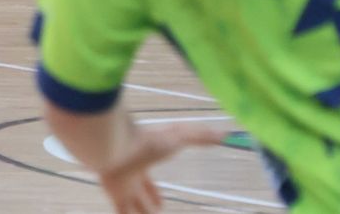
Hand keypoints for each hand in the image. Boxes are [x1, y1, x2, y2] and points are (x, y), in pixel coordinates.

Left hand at [92, 123, 225, 213]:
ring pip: (131, 207)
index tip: (161, 204)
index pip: (147, 180)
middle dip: (144, 205)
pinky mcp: (114, 196)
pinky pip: (123, 213)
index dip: (153, 192)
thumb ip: (200, 136)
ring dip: (140, 213)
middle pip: (137, 195)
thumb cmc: (147, 140)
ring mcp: (121, 186)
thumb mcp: (179, 136)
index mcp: (142, 161)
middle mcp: (130, 175)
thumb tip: (225, 133)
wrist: (115, 145)